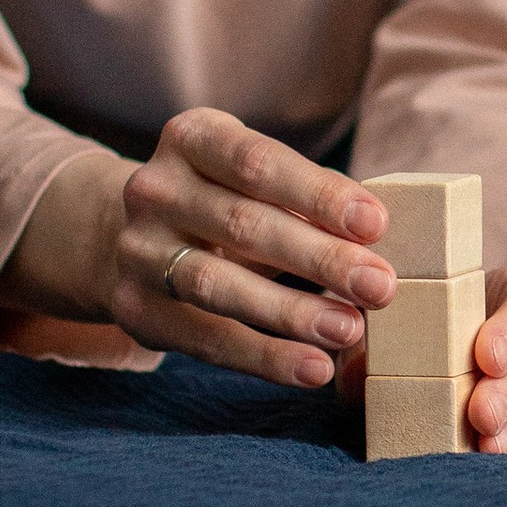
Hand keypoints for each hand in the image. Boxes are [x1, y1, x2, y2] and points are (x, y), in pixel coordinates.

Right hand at [1, 112, 506, 446]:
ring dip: (291, 312)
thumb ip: (307, 197)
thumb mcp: (250, 175)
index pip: (258, 162)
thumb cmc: (223, 199)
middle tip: (384, 287)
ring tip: (352, 331)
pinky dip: (263, 357)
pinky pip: (204, 339)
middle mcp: (153, 189)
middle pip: (243, 225)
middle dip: (319, 259)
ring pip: (218, 284)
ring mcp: (135, 251)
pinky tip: (314, 369)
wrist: (116, 233)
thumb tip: (389, 236)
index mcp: (192, 137)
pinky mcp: (134, 311)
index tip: (378, 221)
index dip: (318, 193)